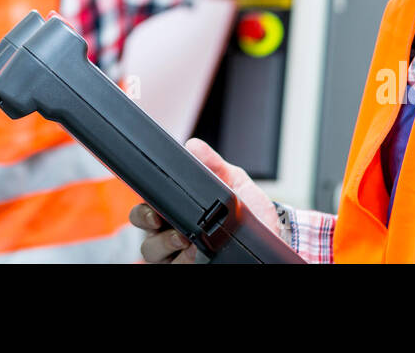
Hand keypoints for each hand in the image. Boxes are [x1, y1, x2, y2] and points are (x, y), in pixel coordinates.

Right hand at [129, 137, 280, 262]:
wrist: (272, 236)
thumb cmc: (251, 211)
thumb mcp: (235, 182)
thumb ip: (214, 165)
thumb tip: (194, 146)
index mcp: (177, 206)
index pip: (147, 205)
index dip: (143, 207)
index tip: (152, 208)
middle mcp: (171, 230)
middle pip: (144, 230)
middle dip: (150, 226)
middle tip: (168, 225)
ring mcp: (178, 253)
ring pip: (153, 252)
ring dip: (168, 245)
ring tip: (189, 242)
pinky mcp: (186, 267)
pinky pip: (173, 267)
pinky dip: (182, 261)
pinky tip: (196, 256)